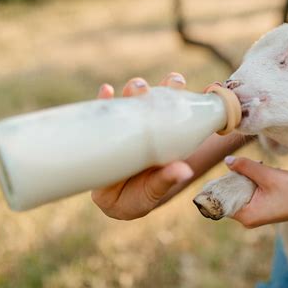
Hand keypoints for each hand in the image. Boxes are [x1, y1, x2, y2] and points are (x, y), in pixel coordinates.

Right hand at [91, 72, 193, 219]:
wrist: (116, 204)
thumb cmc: (142, 194)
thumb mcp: (156, 189)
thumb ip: (167, 179)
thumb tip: (185, 172)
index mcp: (163, 135)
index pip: (171, 108)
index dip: (176, 92)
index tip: (179, 84)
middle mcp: (145, 126)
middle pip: (153, 100)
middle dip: (160, 89)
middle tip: (166, 86)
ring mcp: (124, 128)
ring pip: (130, 102)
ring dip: (135, 90)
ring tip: (137, 89)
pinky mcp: (102, 134)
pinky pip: (101, 114)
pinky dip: (104, 100)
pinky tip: (107, 91)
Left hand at [224, 156, 287, 227]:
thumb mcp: (268, 175)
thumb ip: (246, 167)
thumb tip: (227, 161)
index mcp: (246, 215)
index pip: (221, 200)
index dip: (222, 184)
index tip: (231, 170)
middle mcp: (247, 218)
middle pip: (229, 194)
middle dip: (237, 177)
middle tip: (251, 164)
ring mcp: (254, 214)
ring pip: (240, 191)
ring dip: (246, 177)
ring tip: (260, 166)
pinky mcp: (261, 209)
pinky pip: (249, 192)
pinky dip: (253, 181)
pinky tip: (265, 172)